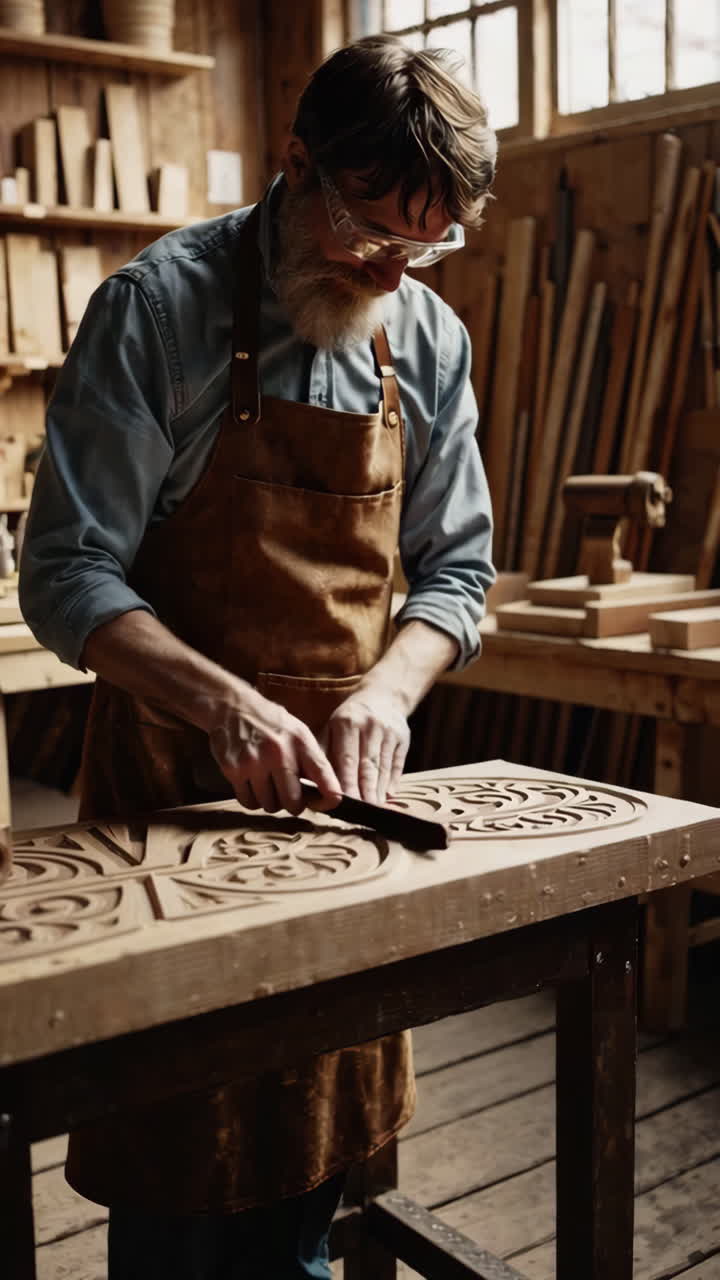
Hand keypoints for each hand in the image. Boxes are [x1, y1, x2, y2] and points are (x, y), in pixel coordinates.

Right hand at [207, 688, 340, 815]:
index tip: (324, 803)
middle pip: (293, 802)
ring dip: (270, 801)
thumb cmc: (268, 722)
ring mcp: (254, 762)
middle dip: (293, 804)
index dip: (329, 800)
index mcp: (301, 742)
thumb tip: (327, 794)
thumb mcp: (297, 732)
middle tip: (288, 796)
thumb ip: (311, 760)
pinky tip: (252, 784)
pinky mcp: (233, 769)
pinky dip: (251, 799)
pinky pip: (248, 801)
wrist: (230, 705)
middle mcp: (279, 752)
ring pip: (269, 805)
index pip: (324, 779)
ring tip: (268, 785)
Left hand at [321, 687, 409, 803]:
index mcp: (346, 722)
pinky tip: (388, 795)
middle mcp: (369, 726)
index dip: (347, 781)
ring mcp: (389, 731)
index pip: (347, 758)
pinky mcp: (403, 737)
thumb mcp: (332, 727)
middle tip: (361, 812)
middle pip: (367, 765)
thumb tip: (315, 782)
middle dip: (364, 790)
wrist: (382, 696)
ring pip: (383, 766)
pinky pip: (397, 763)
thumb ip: (324, 752)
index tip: (343, 801)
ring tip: (374, 808)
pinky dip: (393, 780)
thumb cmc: (349, 719)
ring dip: (378, 789)